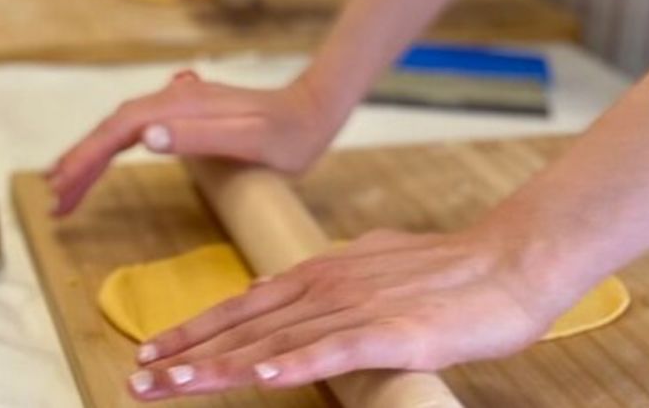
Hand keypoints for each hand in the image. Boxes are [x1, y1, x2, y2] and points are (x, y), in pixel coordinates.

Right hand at [47, 71, 339, 214]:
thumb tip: (146, 139)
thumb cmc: (287, 134)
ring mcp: (179, 103)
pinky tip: (105, 158)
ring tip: (65, 189)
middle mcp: (174, 98)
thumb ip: (198, 137)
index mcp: (180, 105)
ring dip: (91, 157)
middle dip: (79, 163)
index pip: (119, 131)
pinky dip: (114, 148)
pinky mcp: (187, 113)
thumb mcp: (249, 140)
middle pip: (112, 129)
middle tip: (54, 202)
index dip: (87, 159)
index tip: (62, 189)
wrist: (313, 111)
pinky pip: (138, 130)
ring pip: (122, 129)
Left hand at [125, 222, 578, 399]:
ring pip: (276, 341)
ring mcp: (358, 308)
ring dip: (221, 366)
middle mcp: (328, 286)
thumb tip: (284, 286)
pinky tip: (263, 378)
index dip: (194, 332)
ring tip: (173, 385)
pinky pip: (336, 351)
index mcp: (321, 272)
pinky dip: (297, 364)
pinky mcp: (394, 330)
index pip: (243, 306)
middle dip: (187, 356)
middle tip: (137, 379)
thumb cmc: (448, 270)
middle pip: (245, 327)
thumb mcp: (372, 265)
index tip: (152, 353)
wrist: (511, 261)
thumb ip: (328, 280)